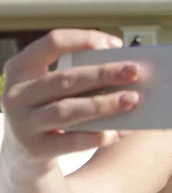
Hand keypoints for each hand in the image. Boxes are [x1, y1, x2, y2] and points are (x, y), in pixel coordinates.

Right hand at [1, 29, 141, 169]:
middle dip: (104, 73)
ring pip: (68, 110)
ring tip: (132, 99)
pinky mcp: (35, 149)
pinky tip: (121, 130)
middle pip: (66, 78)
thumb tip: (126, 69)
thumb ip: (82, 74)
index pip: (53, 43)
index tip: (117, 44)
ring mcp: (23, 123)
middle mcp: (17, 94)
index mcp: (22, 67)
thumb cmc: (50, 107)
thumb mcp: (54, 86)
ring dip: (104, 104)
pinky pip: (71, 142)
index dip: (85, 39)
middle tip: (134, 71)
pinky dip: (98, 135)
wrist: (25, 152)